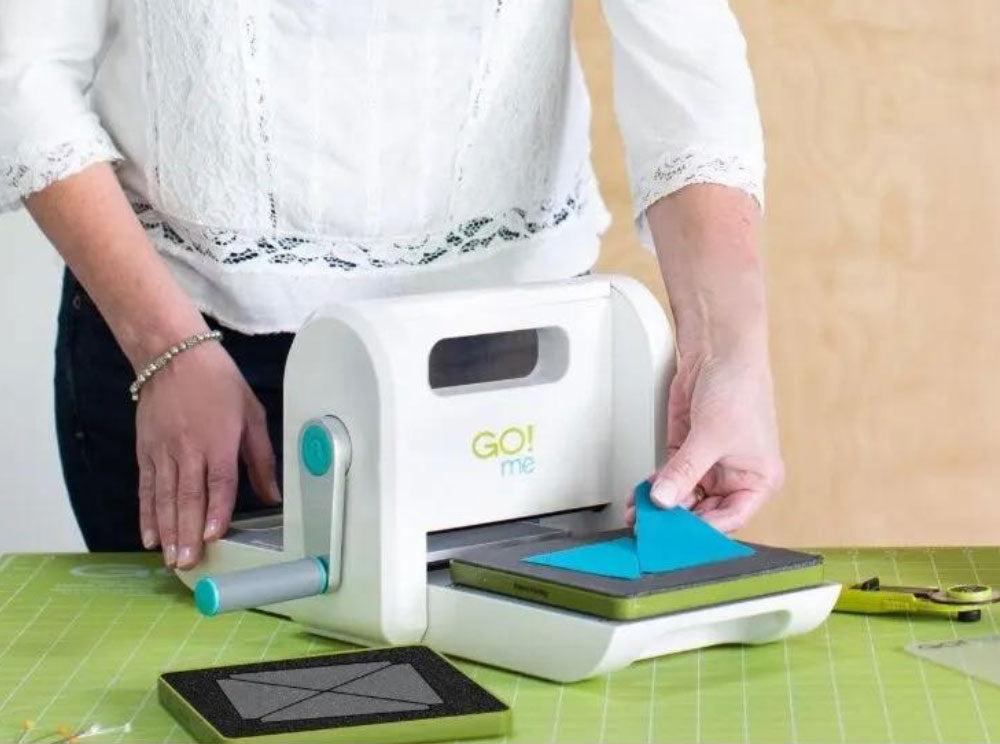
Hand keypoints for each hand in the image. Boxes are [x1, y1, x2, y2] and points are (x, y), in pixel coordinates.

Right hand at [136, 338, 280, 567]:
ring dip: (167, 531)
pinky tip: (149, 536)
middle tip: (187, 563)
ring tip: (170, 559)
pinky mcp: (146, 450)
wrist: (173, 355)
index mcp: (219, 440)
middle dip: (187, 533)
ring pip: (164, 497)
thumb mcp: (252, 414)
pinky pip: (146, 487)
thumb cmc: (219, 383)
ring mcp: (164, 451)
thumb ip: (262, 458)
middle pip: (188, 497)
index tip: (212, 537)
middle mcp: (189, 449)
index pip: (219, 483)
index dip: (216, 511)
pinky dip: (146, 514)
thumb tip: (273, 494)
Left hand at [626, 343, 783, 533]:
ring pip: (682, 498)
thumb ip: (684, 471)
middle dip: (676, 520)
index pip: (730, 519)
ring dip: (660, 507)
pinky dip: (654, 488)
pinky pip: (670, 479)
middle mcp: (735, 476)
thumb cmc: (739, 387)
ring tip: (639, 516)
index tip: (675, 538)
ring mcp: (709, 465)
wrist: (719, 350)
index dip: (702, 531)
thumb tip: (663, 500)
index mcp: (758, 480)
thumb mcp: (711, 436)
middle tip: (650, 529)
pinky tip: (639, 497)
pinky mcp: (687, 452)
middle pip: (703, 512)